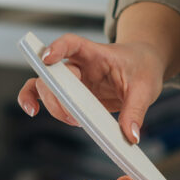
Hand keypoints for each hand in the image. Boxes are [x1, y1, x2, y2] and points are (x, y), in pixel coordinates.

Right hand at [16, 34, 165, 143]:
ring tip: (72, 121)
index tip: (48, 58)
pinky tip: (33, 111)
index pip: (71, 44)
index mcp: (96, 54)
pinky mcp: (72, 95)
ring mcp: (73, 80)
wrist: (143, 66)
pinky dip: (34, 101)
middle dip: (55, 94)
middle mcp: (78, 65)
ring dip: (50, 105)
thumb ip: (136, 110)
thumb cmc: (142, 68)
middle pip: (53, 73)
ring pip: (45, 86)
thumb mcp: (146, 88)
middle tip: (73, 115)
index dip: (57, 48)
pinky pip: (46, 95)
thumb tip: (129, 136)